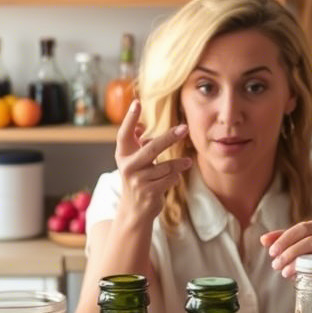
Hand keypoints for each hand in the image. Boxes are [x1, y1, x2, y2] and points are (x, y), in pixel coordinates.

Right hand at [115, 100, 191, 222]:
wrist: (134, 210)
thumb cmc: (137, 178)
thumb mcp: (133, 160)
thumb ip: (137, 143)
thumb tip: (141, 126)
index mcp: (123, 155)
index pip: (124, 133)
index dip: (130, 118)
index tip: (137, 102)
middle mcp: (128, 167)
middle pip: (152, 148)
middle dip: (170, 137)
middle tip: (185, 128)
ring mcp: (138, 181)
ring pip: (166, 166)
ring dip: (180, 164)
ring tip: (188, 161)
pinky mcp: (150, 193)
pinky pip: (170, 179)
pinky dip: (175, 177)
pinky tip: (173, 179)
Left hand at [260, 219, 311, 295]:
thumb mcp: (304, 250)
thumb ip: (285, 242)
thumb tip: (263, 239)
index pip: (299, 228)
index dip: (283, 238)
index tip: (270, 251)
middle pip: (306, 237)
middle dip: (287, 250)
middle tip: (275, 264)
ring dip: (295, 260)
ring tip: (283, 271)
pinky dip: (308, 269)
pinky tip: (297, 276)